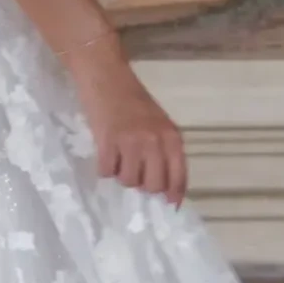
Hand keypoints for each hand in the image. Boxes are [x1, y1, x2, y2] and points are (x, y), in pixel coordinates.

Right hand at [68, 31, 187, 204]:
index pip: (178, 176)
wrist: (107, 77)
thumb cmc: (133, 100)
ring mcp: (132, 142)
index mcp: (171, 137)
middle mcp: (155, 142)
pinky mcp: (109, 141)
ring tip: (118, 158)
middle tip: (133, 173)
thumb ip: (164, 150)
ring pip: (128, 181)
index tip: (169, 205)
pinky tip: (105, 154)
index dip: (174, 194)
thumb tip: (163, 186)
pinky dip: (104, 168)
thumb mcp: (158, 123)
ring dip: (121, 175)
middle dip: (142, 186)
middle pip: (152, 186)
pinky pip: (107, 171)